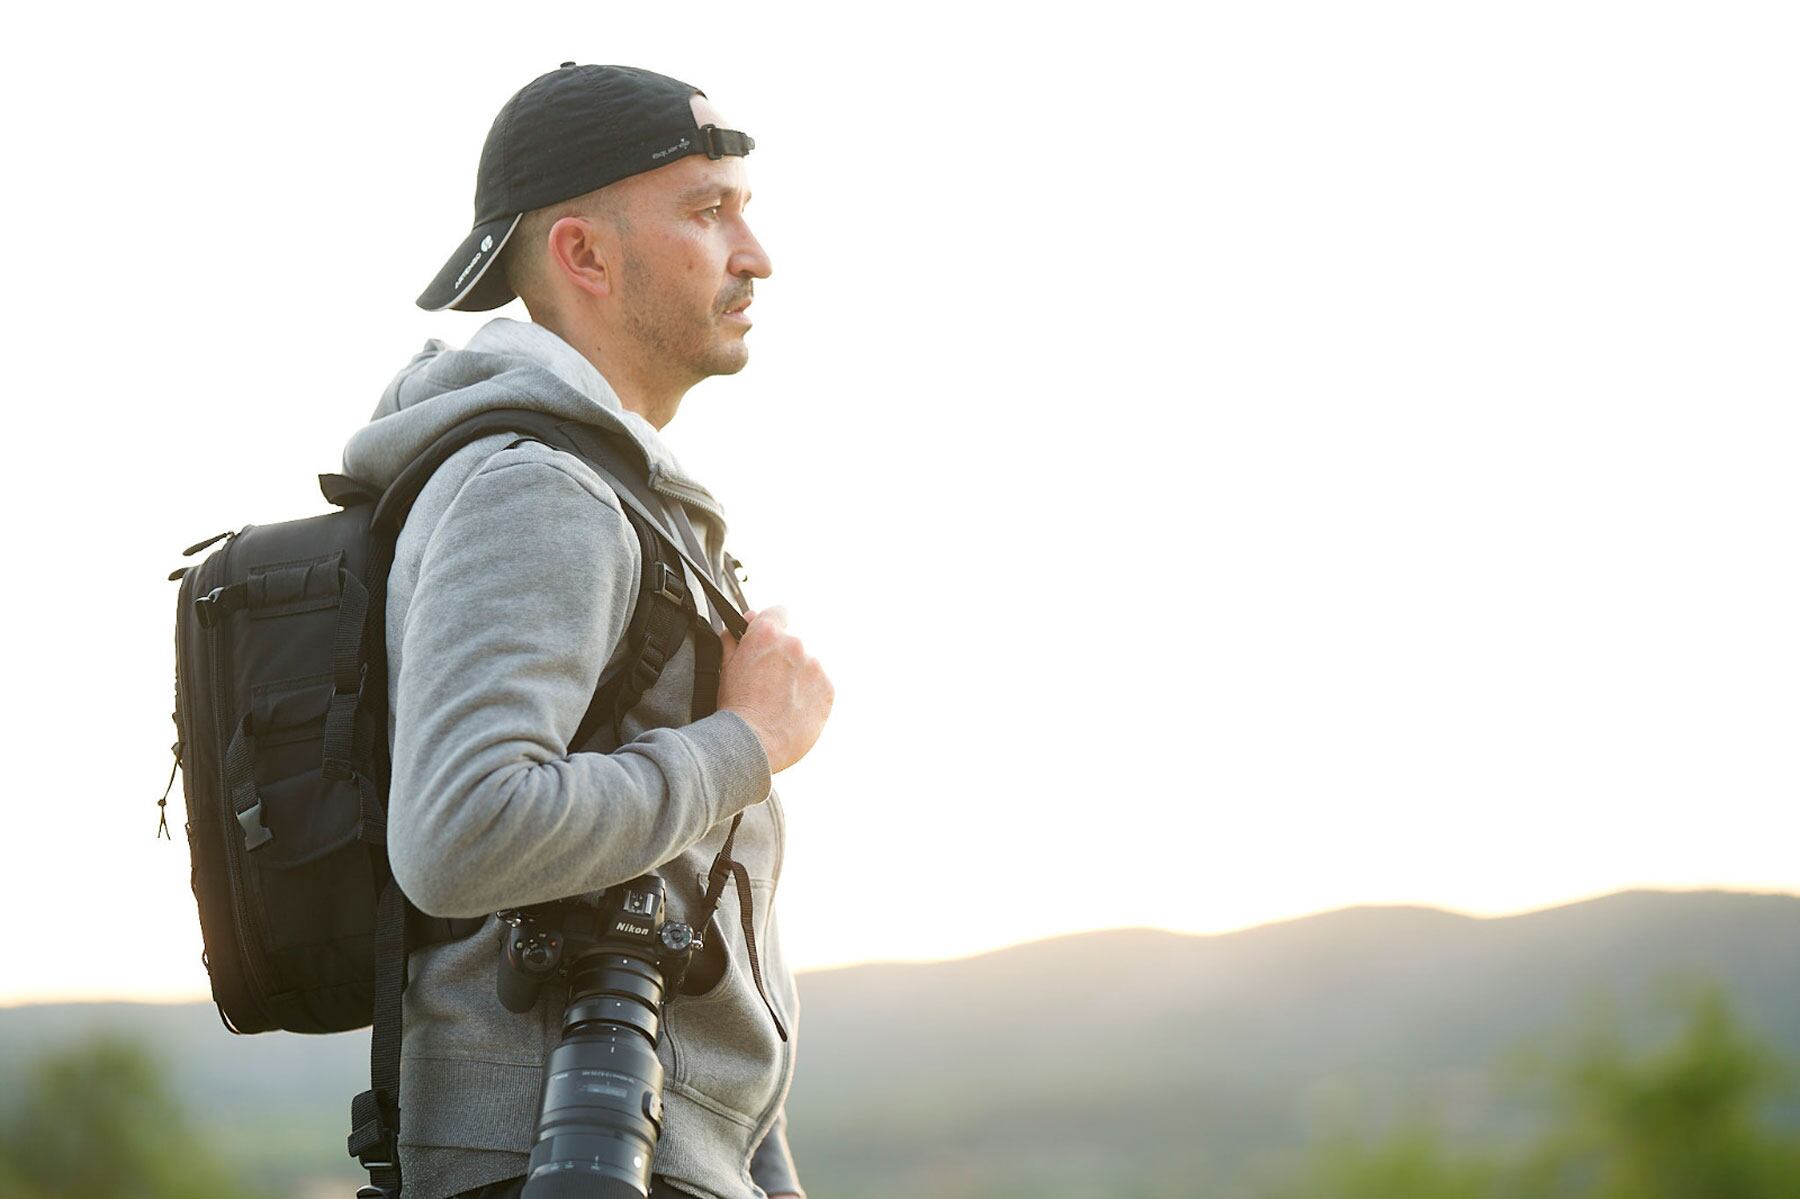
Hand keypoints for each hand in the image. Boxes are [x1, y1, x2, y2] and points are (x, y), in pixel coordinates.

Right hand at [718, 607, 833, 773]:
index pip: (778, 612)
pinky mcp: (828, 688)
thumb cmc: (735, 708)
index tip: (770, 639)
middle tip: (768, 684)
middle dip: (783, 659)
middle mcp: (795, 644)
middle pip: (792, 643)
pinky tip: (792, 710)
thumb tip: (743, 622)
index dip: (772, 625)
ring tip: (779, 702)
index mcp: (767, 634)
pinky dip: (810, 695)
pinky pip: (820, 686)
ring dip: (797, 678)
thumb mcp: (725, 667)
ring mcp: (814, 666)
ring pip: (807, 666)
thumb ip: (734, 639)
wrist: (753, 743)